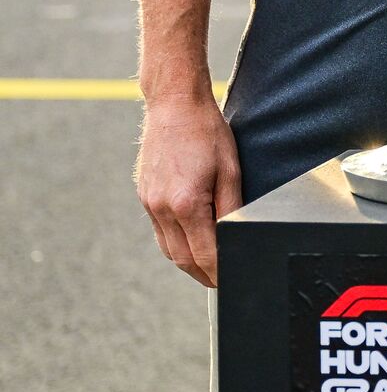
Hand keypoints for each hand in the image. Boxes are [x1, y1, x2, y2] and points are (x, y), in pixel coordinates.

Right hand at [135, 92, 242, 286]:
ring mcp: (150, 203)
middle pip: (183, 259)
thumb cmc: (207, 133)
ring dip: (189, 264)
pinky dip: (176, 245)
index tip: (233, 282)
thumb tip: (237, 237)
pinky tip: (191, 244)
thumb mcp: (231, 170)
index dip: (220, 272)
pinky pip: (160, 232)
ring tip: (209, 271)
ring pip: (168, 249)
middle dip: (204, 276)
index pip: (206, 253)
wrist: (173, 106)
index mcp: (185, 203)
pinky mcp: (145, 197)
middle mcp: (162, 208)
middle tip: (224, 284)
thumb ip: (233, 208)